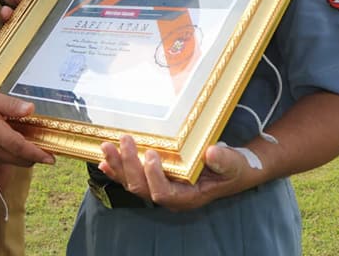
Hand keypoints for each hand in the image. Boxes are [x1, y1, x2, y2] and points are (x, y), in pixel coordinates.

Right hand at [0, 92, 53, 169]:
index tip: (51, 158)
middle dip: (36, 157)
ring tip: (31, 144)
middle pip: (21, 159)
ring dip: (25, 157)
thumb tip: (30, 109)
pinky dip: (13, 157)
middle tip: (47, 149)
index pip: (20, 148)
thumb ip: (12, 105)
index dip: (38, 154)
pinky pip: (4, 162)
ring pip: (13, 163)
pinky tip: (13, 144)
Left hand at [98, 135, 256, 211]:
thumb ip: (225, 160)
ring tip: (107, 147)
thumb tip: (211, 153)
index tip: (151, 155)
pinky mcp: (155, 179)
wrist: (232, 169)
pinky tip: (104, 161)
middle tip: (124, 141)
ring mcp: (160, 188)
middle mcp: (171, 196)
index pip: (164, 194)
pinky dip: (117, 170)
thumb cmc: (233, 168)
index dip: (153, 177)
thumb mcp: (234, 164)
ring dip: (118, 165)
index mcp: (188, 197)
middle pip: (142, 188)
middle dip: (129, 166)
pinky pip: (132, 178)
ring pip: (133, 183)